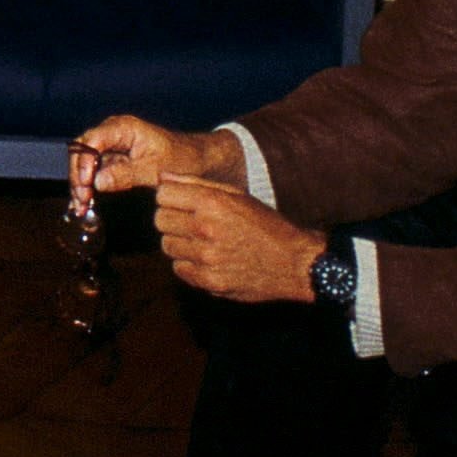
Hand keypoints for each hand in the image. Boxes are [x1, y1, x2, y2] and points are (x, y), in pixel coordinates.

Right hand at [70, 114, 242, 202]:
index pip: (92, 141)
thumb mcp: (155, 168)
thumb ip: (126, 174)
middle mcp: (112, 133)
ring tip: (80, 206)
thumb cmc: (181, 158)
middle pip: (82, 150)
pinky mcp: (113, 160)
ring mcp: (111, 146)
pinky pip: (94, 171)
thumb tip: (97, 182)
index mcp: (123, 128)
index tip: (86, 184)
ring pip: (84, 162)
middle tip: (81, 200)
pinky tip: (85, 203)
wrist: (197, 160)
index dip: (84, 162)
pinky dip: (88, 186)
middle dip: (78, 176)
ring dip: (80, 183)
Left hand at [153, 176, 326, 302]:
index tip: (181, 202)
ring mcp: (207, 257)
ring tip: (203, 242)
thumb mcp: (237, 195)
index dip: (170, 197)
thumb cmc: (265, 225)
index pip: (162, 194)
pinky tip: (208, 259)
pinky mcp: (209, 281)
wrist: (295, 263)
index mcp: (213, 202)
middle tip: (192, 223)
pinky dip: (189, 264)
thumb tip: (162, 175)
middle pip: (160, 219)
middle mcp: (206, 228)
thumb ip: (196, 183)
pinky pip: (179, 268)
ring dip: (180, 242)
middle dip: (172, 219)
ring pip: (167, 245)